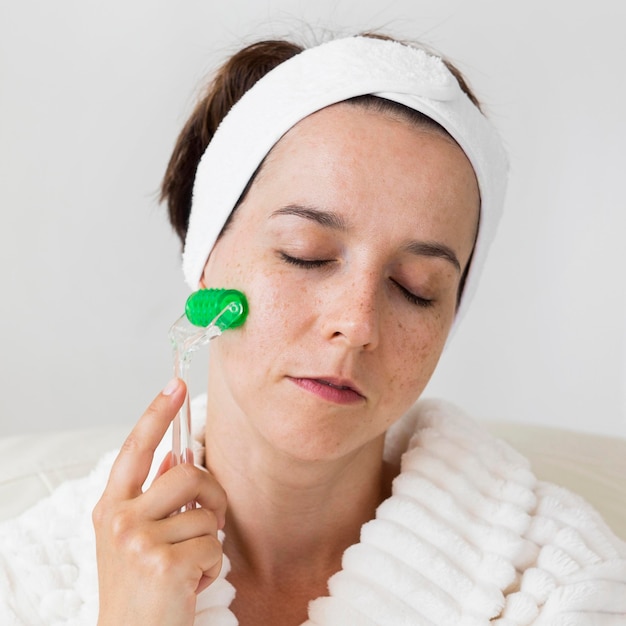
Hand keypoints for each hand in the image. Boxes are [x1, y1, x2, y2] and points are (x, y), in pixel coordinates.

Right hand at [92, 378, 226, 625]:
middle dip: (211, 494)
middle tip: (209, 519)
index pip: (136, 449)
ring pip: (206, 515)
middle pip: (188, 474)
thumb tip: (177, 458)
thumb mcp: (134, 538)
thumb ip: (153, 498)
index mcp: (112, 507)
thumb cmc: (139, 587)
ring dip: (208, 543)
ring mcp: (139, 541)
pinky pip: (212, 547)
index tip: (175, 384)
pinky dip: (210, 568)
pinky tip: (188, 586)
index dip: (157, 414)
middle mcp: (120, 519)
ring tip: (187, 567)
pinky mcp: (163, 565)